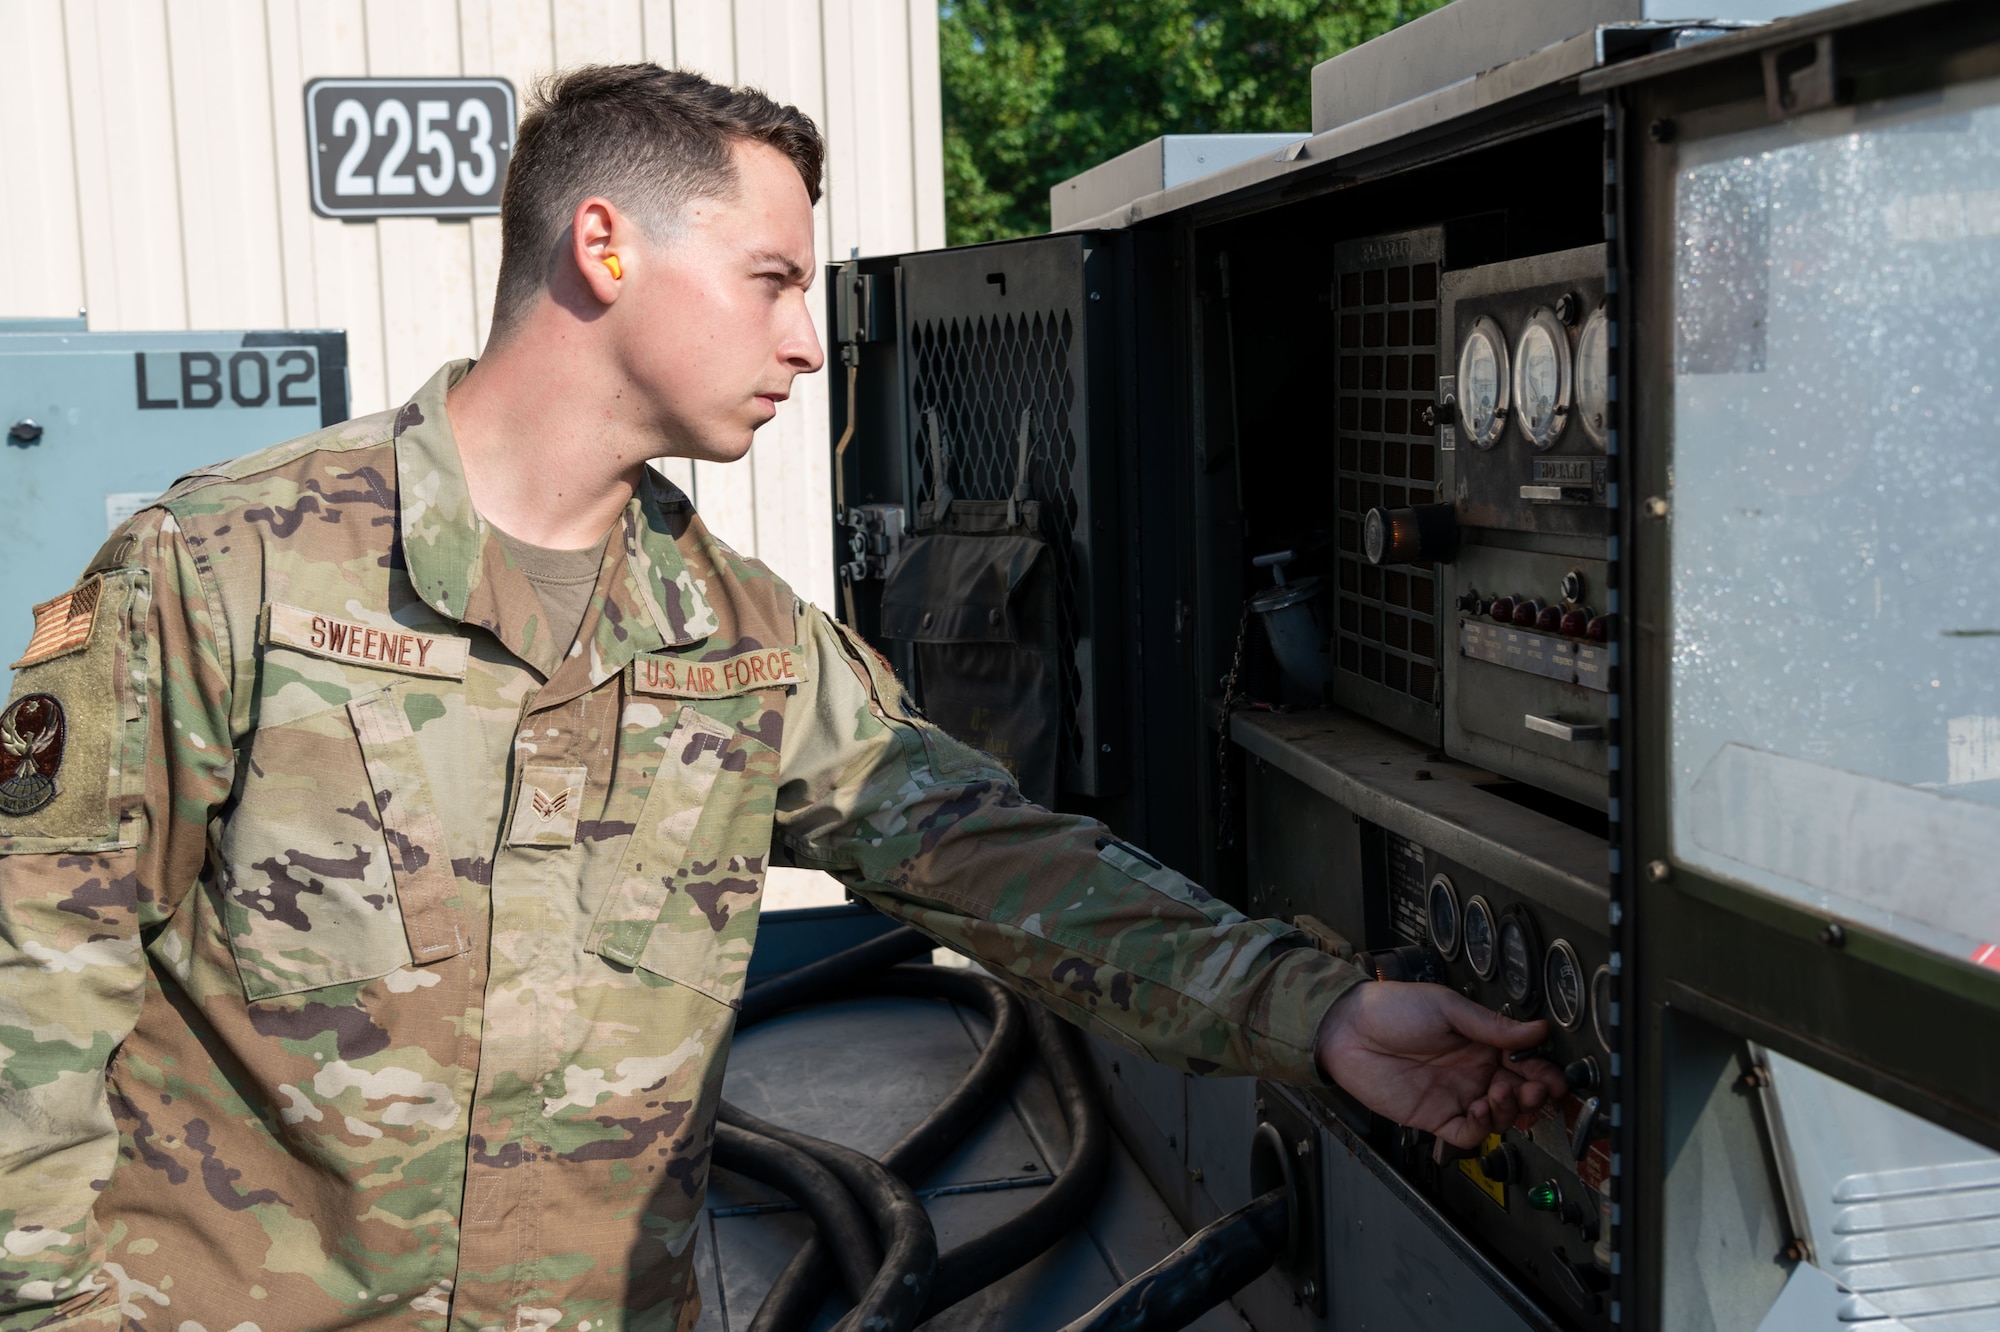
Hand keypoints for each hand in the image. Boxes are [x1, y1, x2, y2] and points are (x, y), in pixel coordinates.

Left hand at [1313, 980, 1567, 1149]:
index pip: (1525, 1064)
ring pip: (1499, 1118)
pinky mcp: (1435, 1116)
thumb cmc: (1392, 1009)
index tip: (1557, 1078)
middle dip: (1535, 1096)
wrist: (1348, 1029)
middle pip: (1519, 1095)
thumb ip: (1493, 1026)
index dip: (1544, 1073)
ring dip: (1510, 1110)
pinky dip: (1481, 1128)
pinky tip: (1480, 1110)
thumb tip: (1537, 1029)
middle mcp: (1472, 1072)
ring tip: (1501, 1093)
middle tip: (1538, 1089)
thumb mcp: (1448, 1008)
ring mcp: (1455, 1095)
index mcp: (1481, 1043)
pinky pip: (1468, 1134)